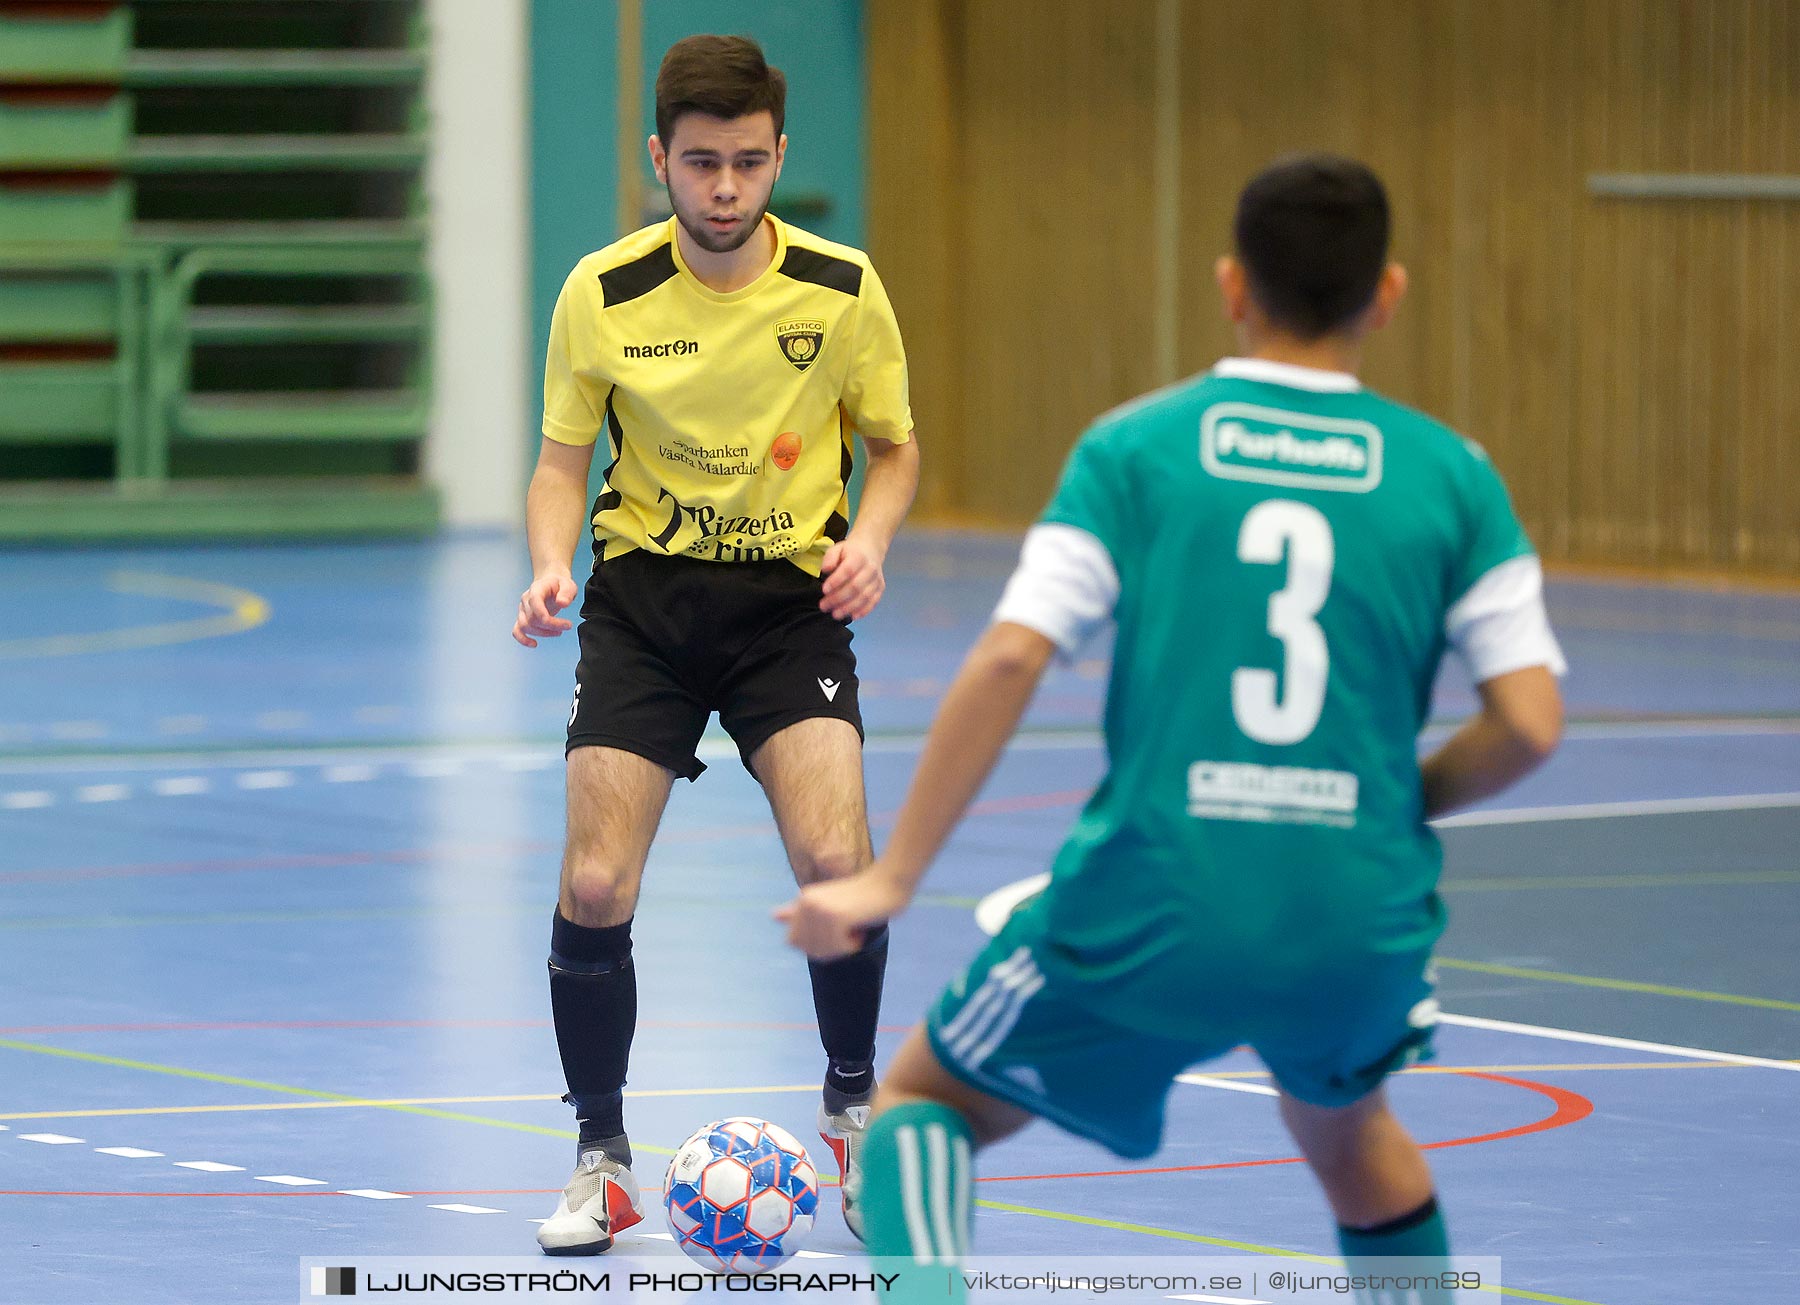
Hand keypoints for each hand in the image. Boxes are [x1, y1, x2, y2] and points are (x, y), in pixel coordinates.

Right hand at [513, 570, 578, 646]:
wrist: (551, 583)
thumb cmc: (558, 584)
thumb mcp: (568, 584)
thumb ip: (566, 593)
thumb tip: (562, 603)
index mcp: (536, 589)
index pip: (535, 603)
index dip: (547, 617)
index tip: (564, 624)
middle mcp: (526, 600)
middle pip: (532, 618)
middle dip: (551, 626)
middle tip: (567, 626)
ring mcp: (523, 609)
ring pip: (525, 626)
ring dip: (543, 633)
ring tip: (558, 632)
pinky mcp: (523, 618)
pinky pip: (516, 630)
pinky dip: (523, 639)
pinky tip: (534, 644)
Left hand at [775, 867, 909, 959]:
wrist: (890, 882)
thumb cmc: (863, 895)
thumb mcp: (827, 902)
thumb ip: (801, 911)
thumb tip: (773, 916)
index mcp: (803, 900)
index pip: (793, 942)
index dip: (813, 945)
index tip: (834, 935)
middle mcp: (806, 902)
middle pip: (807, 949)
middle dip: (827, 949)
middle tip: (847, 934)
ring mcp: (820, 909)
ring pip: (821, 950)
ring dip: (841, 947)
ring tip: (855, 929)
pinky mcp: (836, 916)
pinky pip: (837, 947)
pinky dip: (851, 945)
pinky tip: (860, 930)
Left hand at [819, 537, 885, 620]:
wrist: (871, 549)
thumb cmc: (850, 552)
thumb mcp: (836, 549)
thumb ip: (829, 558)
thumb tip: (825, 569)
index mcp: (859, 557)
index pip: (848, 570)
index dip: (836, 581)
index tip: (824, 590)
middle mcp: (870, 569)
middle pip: (855, 586)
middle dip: (838, 599)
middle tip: (824, 606)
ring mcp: (877, 580)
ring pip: (864, 597)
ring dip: (849, 608)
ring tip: (835, 614)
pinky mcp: (880, 589)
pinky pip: (873, 602)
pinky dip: (863, 611)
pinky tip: (852, 616)